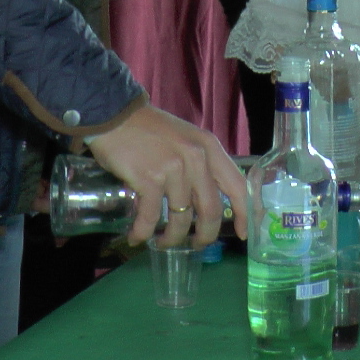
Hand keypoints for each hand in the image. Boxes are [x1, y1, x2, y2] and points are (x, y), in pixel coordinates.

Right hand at [83, 104, 249, 247]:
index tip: (243, 233)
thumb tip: (205, 200)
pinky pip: (150, 217)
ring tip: (162, 242)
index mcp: (209, 148)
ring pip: (180, 219)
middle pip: (211, 210)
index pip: (238, 186)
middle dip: (205, 235)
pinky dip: (143, 232)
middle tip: (196, 244)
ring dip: (171, 238)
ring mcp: (173, 170)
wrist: (114, 115)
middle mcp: (196, 158)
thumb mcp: (186, 140)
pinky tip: (137, 237)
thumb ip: (199, 165)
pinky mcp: (149, 179)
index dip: (245, 213)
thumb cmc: (149, 129)